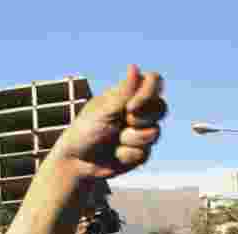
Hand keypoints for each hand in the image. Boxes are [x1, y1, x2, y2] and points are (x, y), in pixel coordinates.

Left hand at [50, 64, 165, 179]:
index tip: (129, 107)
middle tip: (118, 124)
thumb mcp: (104, 110)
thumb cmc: (85, 131)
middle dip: (139, 119)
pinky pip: (145, 153)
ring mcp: (141, 132)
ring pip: (154, 133)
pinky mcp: (141, 153)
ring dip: (130, 139)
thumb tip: (134, 67)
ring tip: (113, 142)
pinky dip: (126, 155)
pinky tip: (114, 155)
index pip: (154, 81)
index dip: (149, 94)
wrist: (77, 162)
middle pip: (160, 108)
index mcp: (128, 95)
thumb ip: (124, 92)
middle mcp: (138, 111)